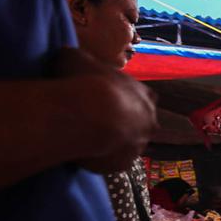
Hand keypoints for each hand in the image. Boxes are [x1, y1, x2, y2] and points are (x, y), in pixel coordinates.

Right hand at [51, 48, 157, 172]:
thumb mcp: (75, 58)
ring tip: (89, 137)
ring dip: (113, 142)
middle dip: (126, 122)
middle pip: (142, 123)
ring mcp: (138, 145)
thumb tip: (71, 55)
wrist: (88, 116)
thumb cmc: (85, 81)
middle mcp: (148, 122)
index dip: (127, 97)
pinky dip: (101, 159)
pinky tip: (84, 153)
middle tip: (101, 121)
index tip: (110, 97)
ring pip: (128, 144)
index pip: (145, 96)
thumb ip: (79, 58)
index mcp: (144, 95)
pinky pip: (112, 162)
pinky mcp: (124, 164)